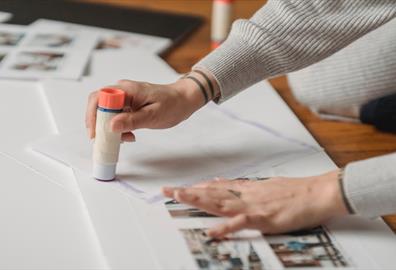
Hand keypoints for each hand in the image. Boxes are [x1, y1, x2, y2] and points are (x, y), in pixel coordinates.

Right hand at [86, 78, 204, 140]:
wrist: (184, 100)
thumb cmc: (173, 104)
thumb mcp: (154, 115)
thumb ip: (132, 120)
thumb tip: (112, 126)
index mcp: (127, 89)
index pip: (99, 98)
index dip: (93, 115)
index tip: (96, 132)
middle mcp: (123, 91)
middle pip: (99, 106)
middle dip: (99, 124)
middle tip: (105, 140)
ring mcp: (125, 99)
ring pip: (107, 113)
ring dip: (110, 129)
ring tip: (124, 139)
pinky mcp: (129, 106)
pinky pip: (116, 117)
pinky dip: (119, 129)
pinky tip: (129, 135)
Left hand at [162, 170, 349, 236]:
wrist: (317, 192)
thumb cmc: (295, 191)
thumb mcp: (266, 186)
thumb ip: (245, 186)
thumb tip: (226, 182)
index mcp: (247, 189)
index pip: (216, 186)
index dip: (197, 188)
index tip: (180, 188)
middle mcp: (246, 195)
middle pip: (212, 193)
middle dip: (188, 192)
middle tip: (167, 190)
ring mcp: (253, 206)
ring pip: (220, 202)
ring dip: (199, 200)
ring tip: (179, 198)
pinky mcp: (264, 218)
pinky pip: (241, 223)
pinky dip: (226, 227)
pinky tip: (212, 231)